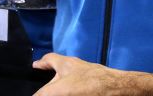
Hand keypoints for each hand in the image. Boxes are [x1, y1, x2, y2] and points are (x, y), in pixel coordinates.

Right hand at [32, 53, 152, 95]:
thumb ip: (44, 93)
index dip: (41, 63)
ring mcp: (87, 80)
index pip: (50, 59)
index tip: (34, 66)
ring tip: (57, 93)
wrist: (118, 91)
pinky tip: (72, 95)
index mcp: (66, 64)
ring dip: (62, 89)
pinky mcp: (94, 90)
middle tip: (43, 89)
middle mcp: (76, 70)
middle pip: (59, 73)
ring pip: (70, 84)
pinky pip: (80, 91)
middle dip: (51, 81)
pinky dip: (73, 92)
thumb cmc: (91, 84)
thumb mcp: (61, 89)